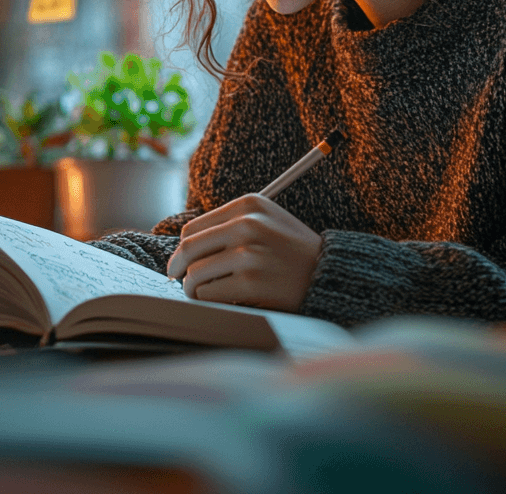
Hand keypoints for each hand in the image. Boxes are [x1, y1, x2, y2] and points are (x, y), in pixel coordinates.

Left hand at [165, 194, 320, 311]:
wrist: (330, 273)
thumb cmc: (292, 251)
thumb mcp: (266, 221)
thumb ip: (230, 224)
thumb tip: (184, 245)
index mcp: (248, 204)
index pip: (193, 228)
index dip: (181, 248)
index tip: (180, 261)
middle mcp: (247, 224)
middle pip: (188, 248)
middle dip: (177, 267)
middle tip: (175, 278)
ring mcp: (249, 253)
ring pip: (195, 273)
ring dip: (192, 288)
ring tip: (199, 293)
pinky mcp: (252, 281)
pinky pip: (209, 294)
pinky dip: (207, 301)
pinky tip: (218, 301)